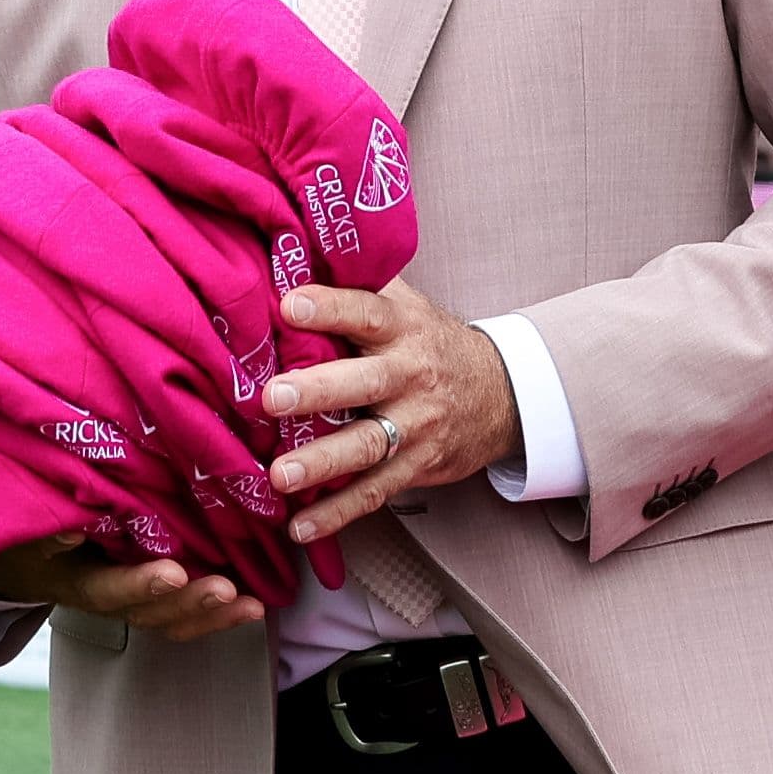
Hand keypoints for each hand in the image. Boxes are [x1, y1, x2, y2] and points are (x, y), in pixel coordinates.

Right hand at [0, 532, 262, 643]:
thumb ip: (46, 531)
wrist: (17, 555)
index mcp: (75, 582)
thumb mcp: (22, 529)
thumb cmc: (23, 533)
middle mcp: (108, 599)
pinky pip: (183, 611)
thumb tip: (73, 528)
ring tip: (251, 605)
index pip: (108, 589)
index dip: (140, 584)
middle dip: (189, 602)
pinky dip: (217, 612)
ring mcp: (132, 600)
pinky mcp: (151, 592)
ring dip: (212, 614)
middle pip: (151, 611)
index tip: (173, 572)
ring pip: (173, 616)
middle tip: (224, 589)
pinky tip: (253, 604)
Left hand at [258, 276, 520, 544]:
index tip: (289, 304)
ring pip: (369, 444)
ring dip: (323, 462)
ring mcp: (416, 425)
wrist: (499, 393)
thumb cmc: (428, 340)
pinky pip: (374, 491)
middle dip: (318, 391)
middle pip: (365, 383)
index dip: (330, 307)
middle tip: (273, 397)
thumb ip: (358, 282)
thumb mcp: (405, 303)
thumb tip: (291, 247)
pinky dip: (338, 513)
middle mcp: (410, 375)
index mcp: (402, 328)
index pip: (366, 313)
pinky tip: (301, 526)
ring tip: (280, 474)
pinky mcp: (416, 466)